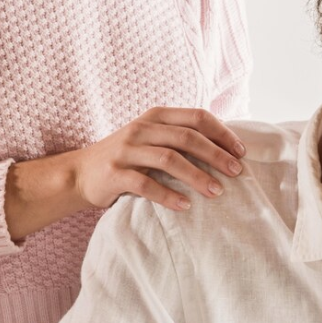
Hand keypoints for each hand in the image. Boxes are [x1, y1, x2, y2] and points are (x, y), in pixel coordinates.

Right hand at [73, 107, 245, 210]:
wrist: (79, 173)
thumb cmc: (126, 158)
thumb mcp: (151, 139)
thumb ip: (179, 138)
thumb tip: (225, 150)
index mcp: (156, 117)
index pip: (196, 117)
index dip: (222, 133)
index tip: (241, 152)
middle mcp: (142, 129)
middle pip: (187, 137)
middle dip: (216, 155)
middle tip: (236, 172)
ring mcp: (126, 150)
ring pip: (169, 159)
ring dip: (196, 176)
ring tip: (217, 192)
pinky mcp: (114, 174)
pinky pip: (146, 185)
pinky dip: (168, 195)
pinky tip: (185, 205)